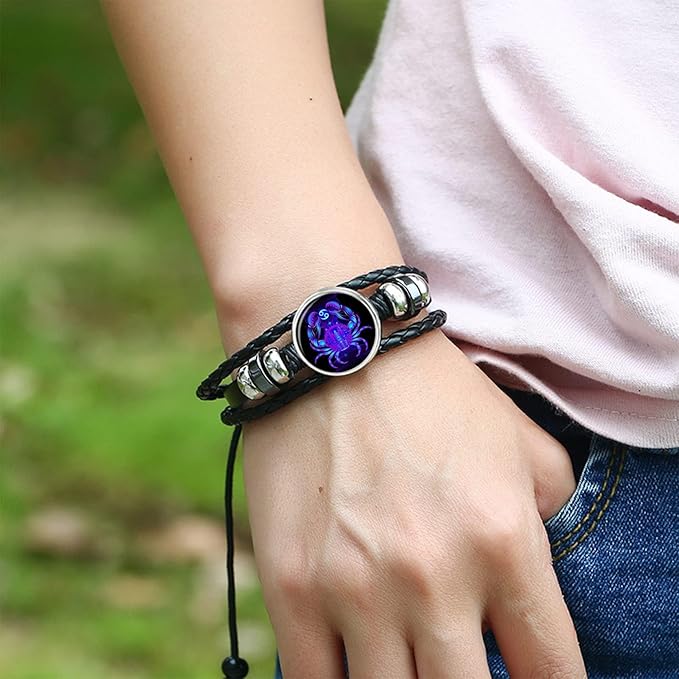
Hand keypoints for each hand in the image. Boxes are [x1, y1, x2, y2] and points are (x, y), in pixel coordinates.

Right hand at [241, 328, 584, 677]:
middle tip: (459, 657)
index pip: (552, 673)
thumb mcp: (518, 439)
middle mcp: (432, 577)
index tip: (527, 675)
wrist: (331, 347)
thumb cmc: (429, 391)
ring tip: (406, 653)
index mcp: (503, 541)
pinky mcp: (291, 589)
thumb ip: (554, 514)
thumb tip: (541, 578)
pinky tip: (354, 657)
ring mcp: (354, 589)